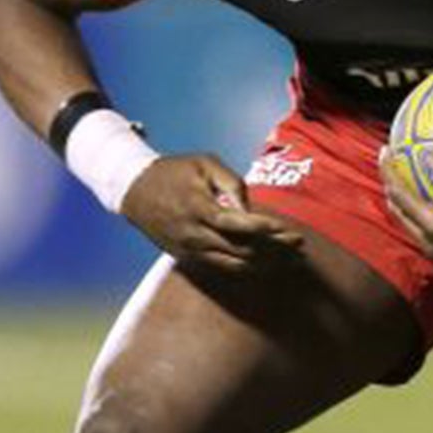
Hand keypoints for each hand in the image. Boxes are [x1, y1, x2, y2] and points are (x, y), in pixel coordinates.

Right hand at [120, 153, 304, 276]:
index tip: (290, 230)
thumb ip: (232, 183)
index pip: (238, 226)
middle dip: (275, 250)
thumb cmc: (174, 171)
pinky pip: (222, 268)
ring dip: (266, 265)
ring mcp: (190, 250)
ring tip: (291, 260)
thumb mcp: (204, 164)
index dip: (266, 230)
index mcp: (199, 208)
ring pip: (234, 265)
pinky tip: (267, 265)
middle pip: (242, 250)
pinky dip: (247, 269)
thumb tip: (252, 209)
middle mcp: (194, 234)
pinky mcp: (187, 258)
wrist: (133, 190)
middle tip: (300, 247)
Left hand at [382, 154, 432, 281]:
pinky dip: (421, 219)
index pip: (399, 195)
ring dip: (405, 206)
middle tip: (392, 167)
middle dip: (392, 188)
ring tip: (407, 186)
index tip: (384, 151)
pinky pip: (427, 236)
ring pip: (412, 227)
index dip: (389, 171)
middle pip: (399, 214)